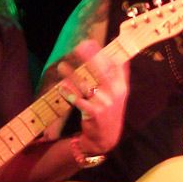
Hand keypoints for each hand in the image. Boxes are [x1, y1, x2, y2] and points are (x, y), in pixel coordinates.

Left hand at [57, 39, 127, 154]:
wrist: (106, 139)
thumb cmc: (110, 112)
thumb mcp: (120, 95)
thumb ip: (120, 77)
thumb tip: (121, 57)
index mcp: (121, 86)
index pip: (115, 66)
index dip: (103, 53)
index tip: (92, 42)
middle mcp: (115, 93)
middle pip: (101, 71)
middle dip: (90, 57)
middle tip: (79, 46)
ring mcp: (104, 103)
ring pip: (86, 85)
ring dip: (72, 74)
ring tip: (62, 65)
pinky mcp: (93, 113)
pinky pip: (78, 100)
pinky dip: (69, 93)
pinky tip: (61, 86)